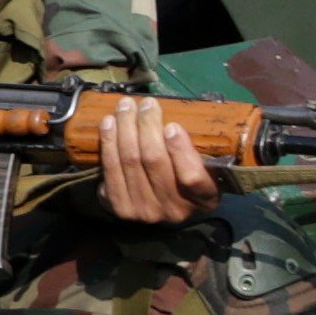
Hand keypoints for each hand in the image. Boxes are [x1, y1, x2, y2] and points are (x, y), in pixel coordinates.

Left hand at [91, 91, 218, 226]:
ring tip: (126, 106)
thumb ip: (196, 149)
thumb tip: (171, 123)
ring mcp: (146, 211)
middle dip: (146, 125)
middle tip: (146, 103)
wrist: (160, 205)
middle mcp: (175, 210)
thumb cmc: (187, 176)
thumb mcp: (206, 166)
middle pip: (154, 160)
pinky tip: (109, 123)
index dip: (180, 150)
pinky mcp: (121, 207)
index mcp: (205, 198)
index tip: (171, 125)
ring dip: (125, 127)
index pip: (193, 178)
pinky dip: (109, 142)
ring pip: (130, 160)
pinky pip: (111, 169)